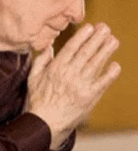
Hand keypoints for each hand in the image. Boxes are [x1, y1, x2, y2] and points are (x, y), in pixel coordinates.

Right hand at [28, 23, 120, 149]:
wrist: (45, 124)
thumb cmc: (38, 100)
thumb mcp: (33, 77)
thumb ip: (41, 60)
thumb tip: (49, 45)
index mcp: (56, 68)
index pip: (71, 47)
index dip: (82, 36)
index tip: (90, 27)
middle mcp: (69, 74)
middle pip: (86, 52)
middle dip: (97, 38)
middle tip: (106, 28)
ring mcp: (80, 85)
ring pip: (95, 64)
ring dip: (106, 51)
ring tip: (114, 40)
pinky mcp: (89, 97)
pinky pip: (102, 83)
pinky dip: (110, 74)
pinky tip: (116, 65)